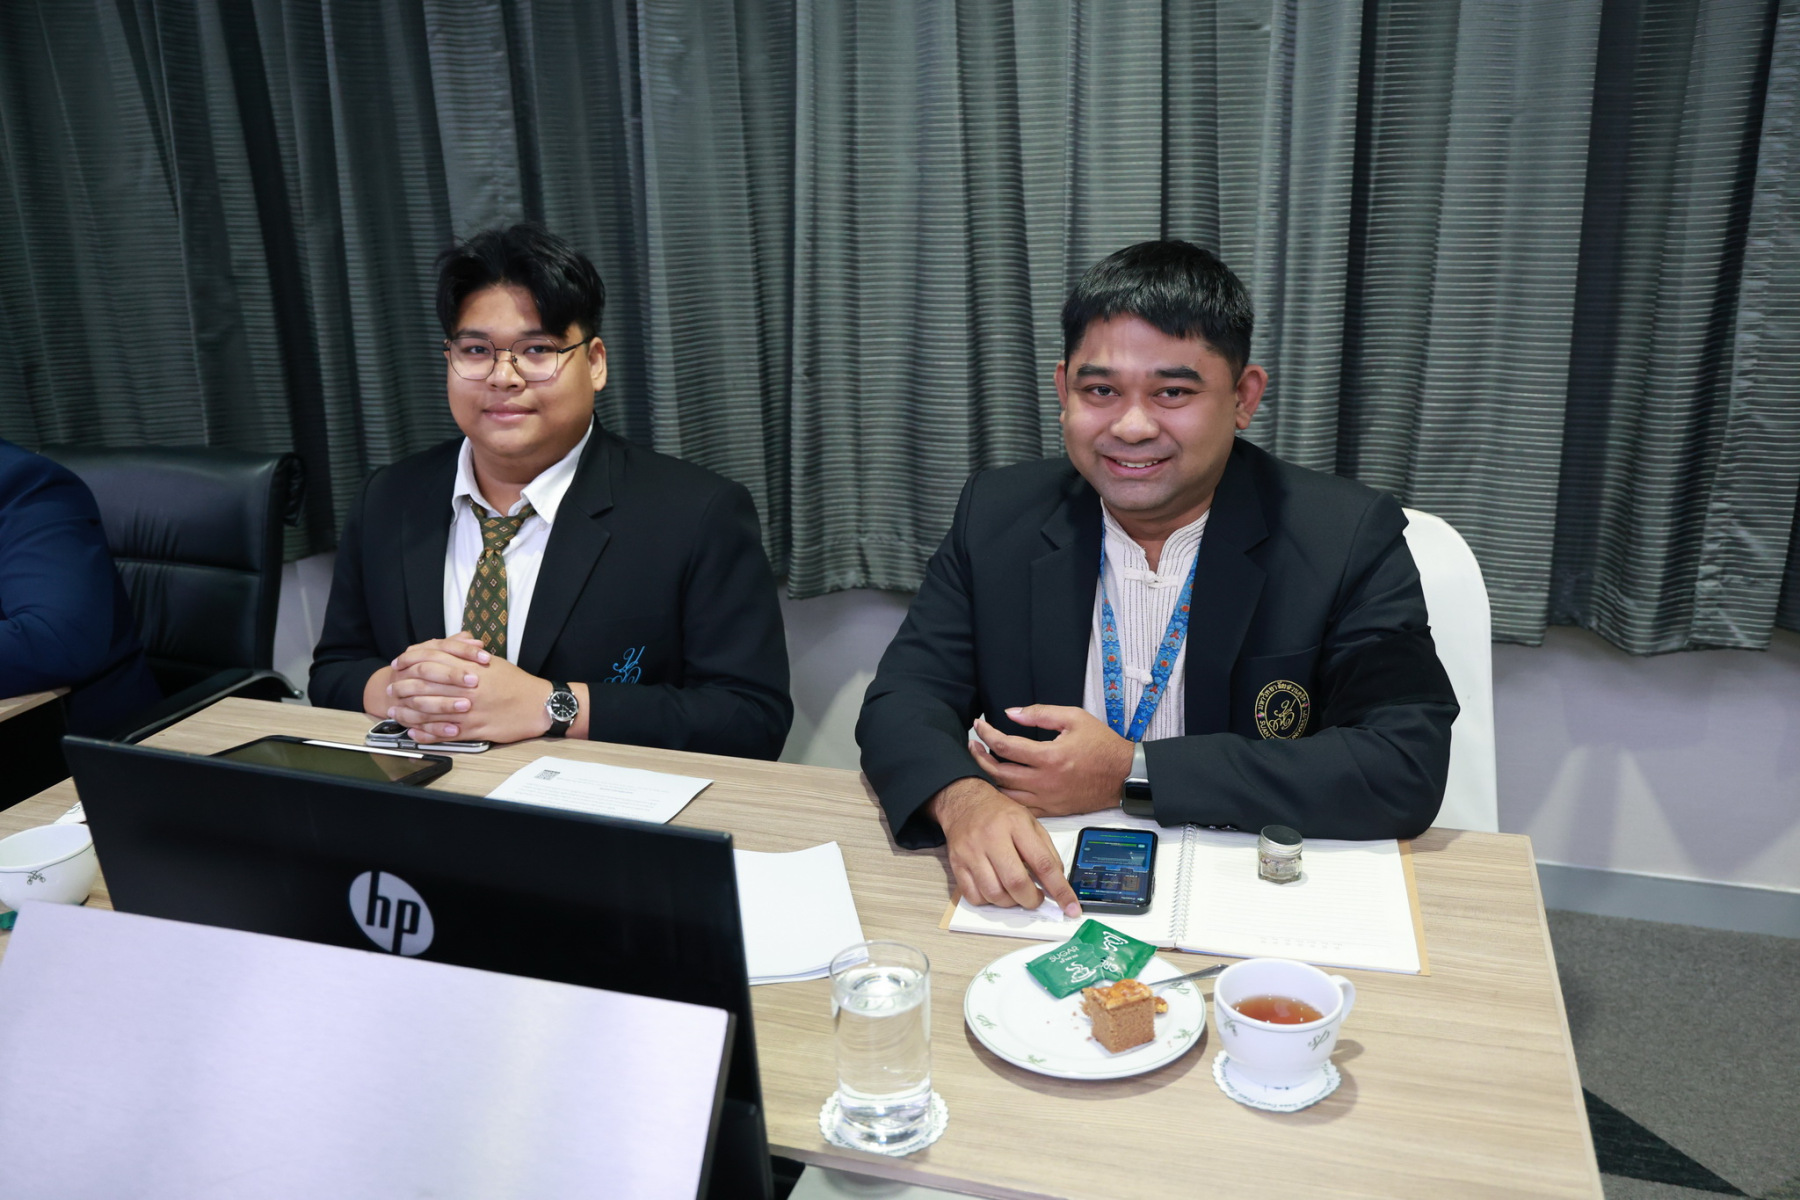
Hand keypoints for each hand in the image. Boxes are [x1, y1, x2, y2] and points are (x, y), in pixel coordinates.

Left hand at [383, 632, 560, 744]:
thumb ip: (468, 655)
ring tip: (395, 712)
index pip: (432, 658)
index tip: (399, 663)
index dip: (411, 660)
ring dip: (408, 712)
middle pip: (424, 684)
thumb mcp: (492, 662)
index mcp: (471, 667)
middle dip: (403, 687)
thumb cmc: (517, 683)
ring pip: (429, 711)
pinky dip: (426, 733)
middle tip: (391, 689)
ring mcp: (470, 710)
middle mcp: (467, 687)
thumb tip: (448, 647)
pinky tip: (415, 732)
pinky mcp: (475, 730)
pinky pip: (444, 733)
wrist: (539, 705)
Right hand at [930, 778, 1080, 916]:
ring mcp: (971, 852)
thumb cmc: (1000, 814)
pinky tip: (996, 890)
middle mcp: (992, 837)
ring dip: (1011, 902)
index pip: (1043, 863)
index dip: (1060, 889)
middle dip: (1032, 900)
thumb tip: (1057, 882)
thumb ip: (1046, 852)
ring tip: (1016, 894)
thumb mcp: (1031, 823)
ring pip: (994, 893)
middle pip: (1016, 882)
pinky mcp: (957, 864)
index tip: (1071, 907)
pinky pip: (974, 896)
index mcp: (1016, 824)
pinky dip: (989, 901)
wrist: (965, 802)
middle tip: (1036, 899)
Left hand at [969, 705, 1134, 816]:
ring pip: (1006, 794)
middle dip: (979, 757)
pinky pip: (1020, 808)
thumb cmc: (1102, 744)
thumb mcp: (1074, 718)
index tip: (979, 725)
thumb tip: (1010, 713)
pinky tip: (1000, 785)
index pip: (1005, 746)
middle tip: (973, 745)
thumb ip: (1040, 713)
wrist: (1124, 775)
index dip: (986, 734)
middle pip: (999, 773)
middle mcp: (1044, 781)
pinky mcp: (1052, 810)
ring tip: (983, 762)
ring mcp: (1047, 799)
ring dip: (989, 778)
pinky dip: (1006, 798)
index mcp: (1049, 757)